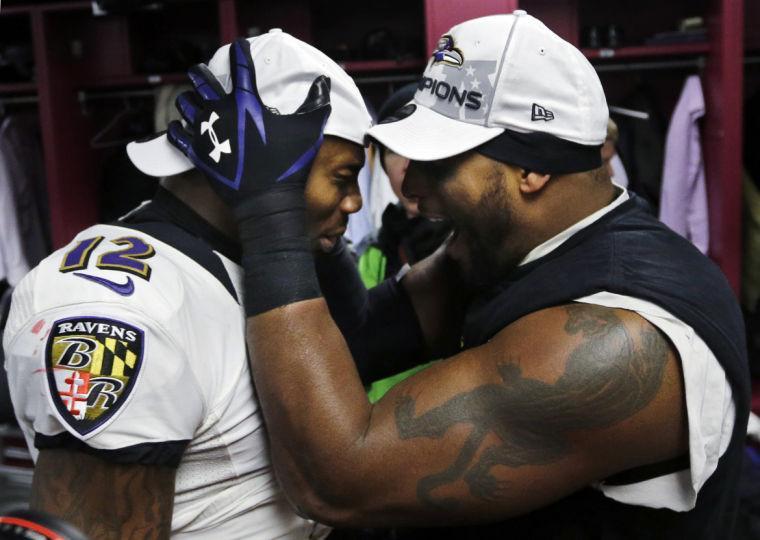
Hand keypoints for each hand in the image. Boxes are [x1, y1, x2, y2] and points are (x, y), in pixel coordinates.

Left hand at [167, 38, 331, 210]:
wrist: (267, 203)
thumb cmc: (289, 166)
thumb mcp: (309, 131)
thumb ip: (316, 104)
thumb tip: (324, 82)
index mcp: (247, 103)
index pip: (240, 66)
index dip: (239, 52)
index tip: (238, 46)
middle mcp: (222, 112)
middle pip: (202, 80)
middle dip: (201, 72)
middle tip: (202, 71)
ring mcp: (206, 133)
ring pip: (186, 104)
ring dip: (189, 99)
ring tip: (191, 99)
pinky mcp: (198, 154)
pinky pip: (177, 136)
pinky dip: (175, 129)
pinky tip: (177, 127)